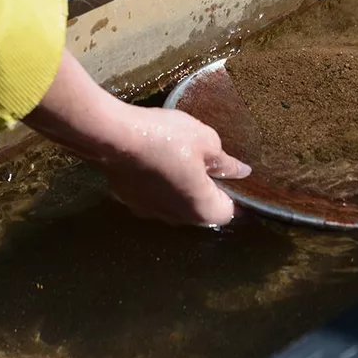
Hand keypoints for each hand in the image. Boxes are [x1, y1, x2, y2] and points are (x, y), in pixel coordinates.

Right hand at [104, 105, 251, 225]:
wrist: (115, 137)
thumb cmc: (168, 138)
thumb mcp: (206, 141)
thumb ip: (225, 162)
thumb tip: (241, 172)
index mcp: (202, 209)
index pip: (229, 212)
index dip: (234, 193)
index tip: (229, 172)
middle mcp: (178, 219)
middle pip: (201, 211)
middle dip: (207, 190)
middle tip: (206, 161)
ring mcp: (151, 213)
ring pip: (177, 205)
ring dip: (182, 188)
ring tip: (181, 158)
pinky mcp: (131, 202)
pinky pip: (155, 198)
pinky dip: (160, 185)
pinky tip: (157, 161)